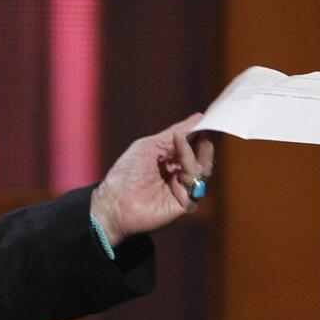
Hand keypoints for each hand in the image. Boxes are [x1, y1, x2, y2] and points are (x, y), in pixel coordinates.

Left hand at [90, 113, 214, 245]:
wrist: (113, 202)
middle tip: (203, 127)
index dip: (200, 133)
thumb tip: (198, 117)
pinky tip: (180, 152)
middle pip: (203, 158)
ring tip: (181, 138)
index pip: (193, 147)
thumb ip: (172, 133)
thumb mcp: (149, 146)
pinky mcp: (185, 203)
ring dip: (193, 150)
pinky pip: (195, 181)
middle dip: (203, 141)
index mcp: (171, 163)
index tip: (206, 119)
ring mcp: (183, 190)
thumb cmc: (125, 174)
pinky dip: (190, 163)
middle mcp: (179, 176)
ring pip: (203, 168)